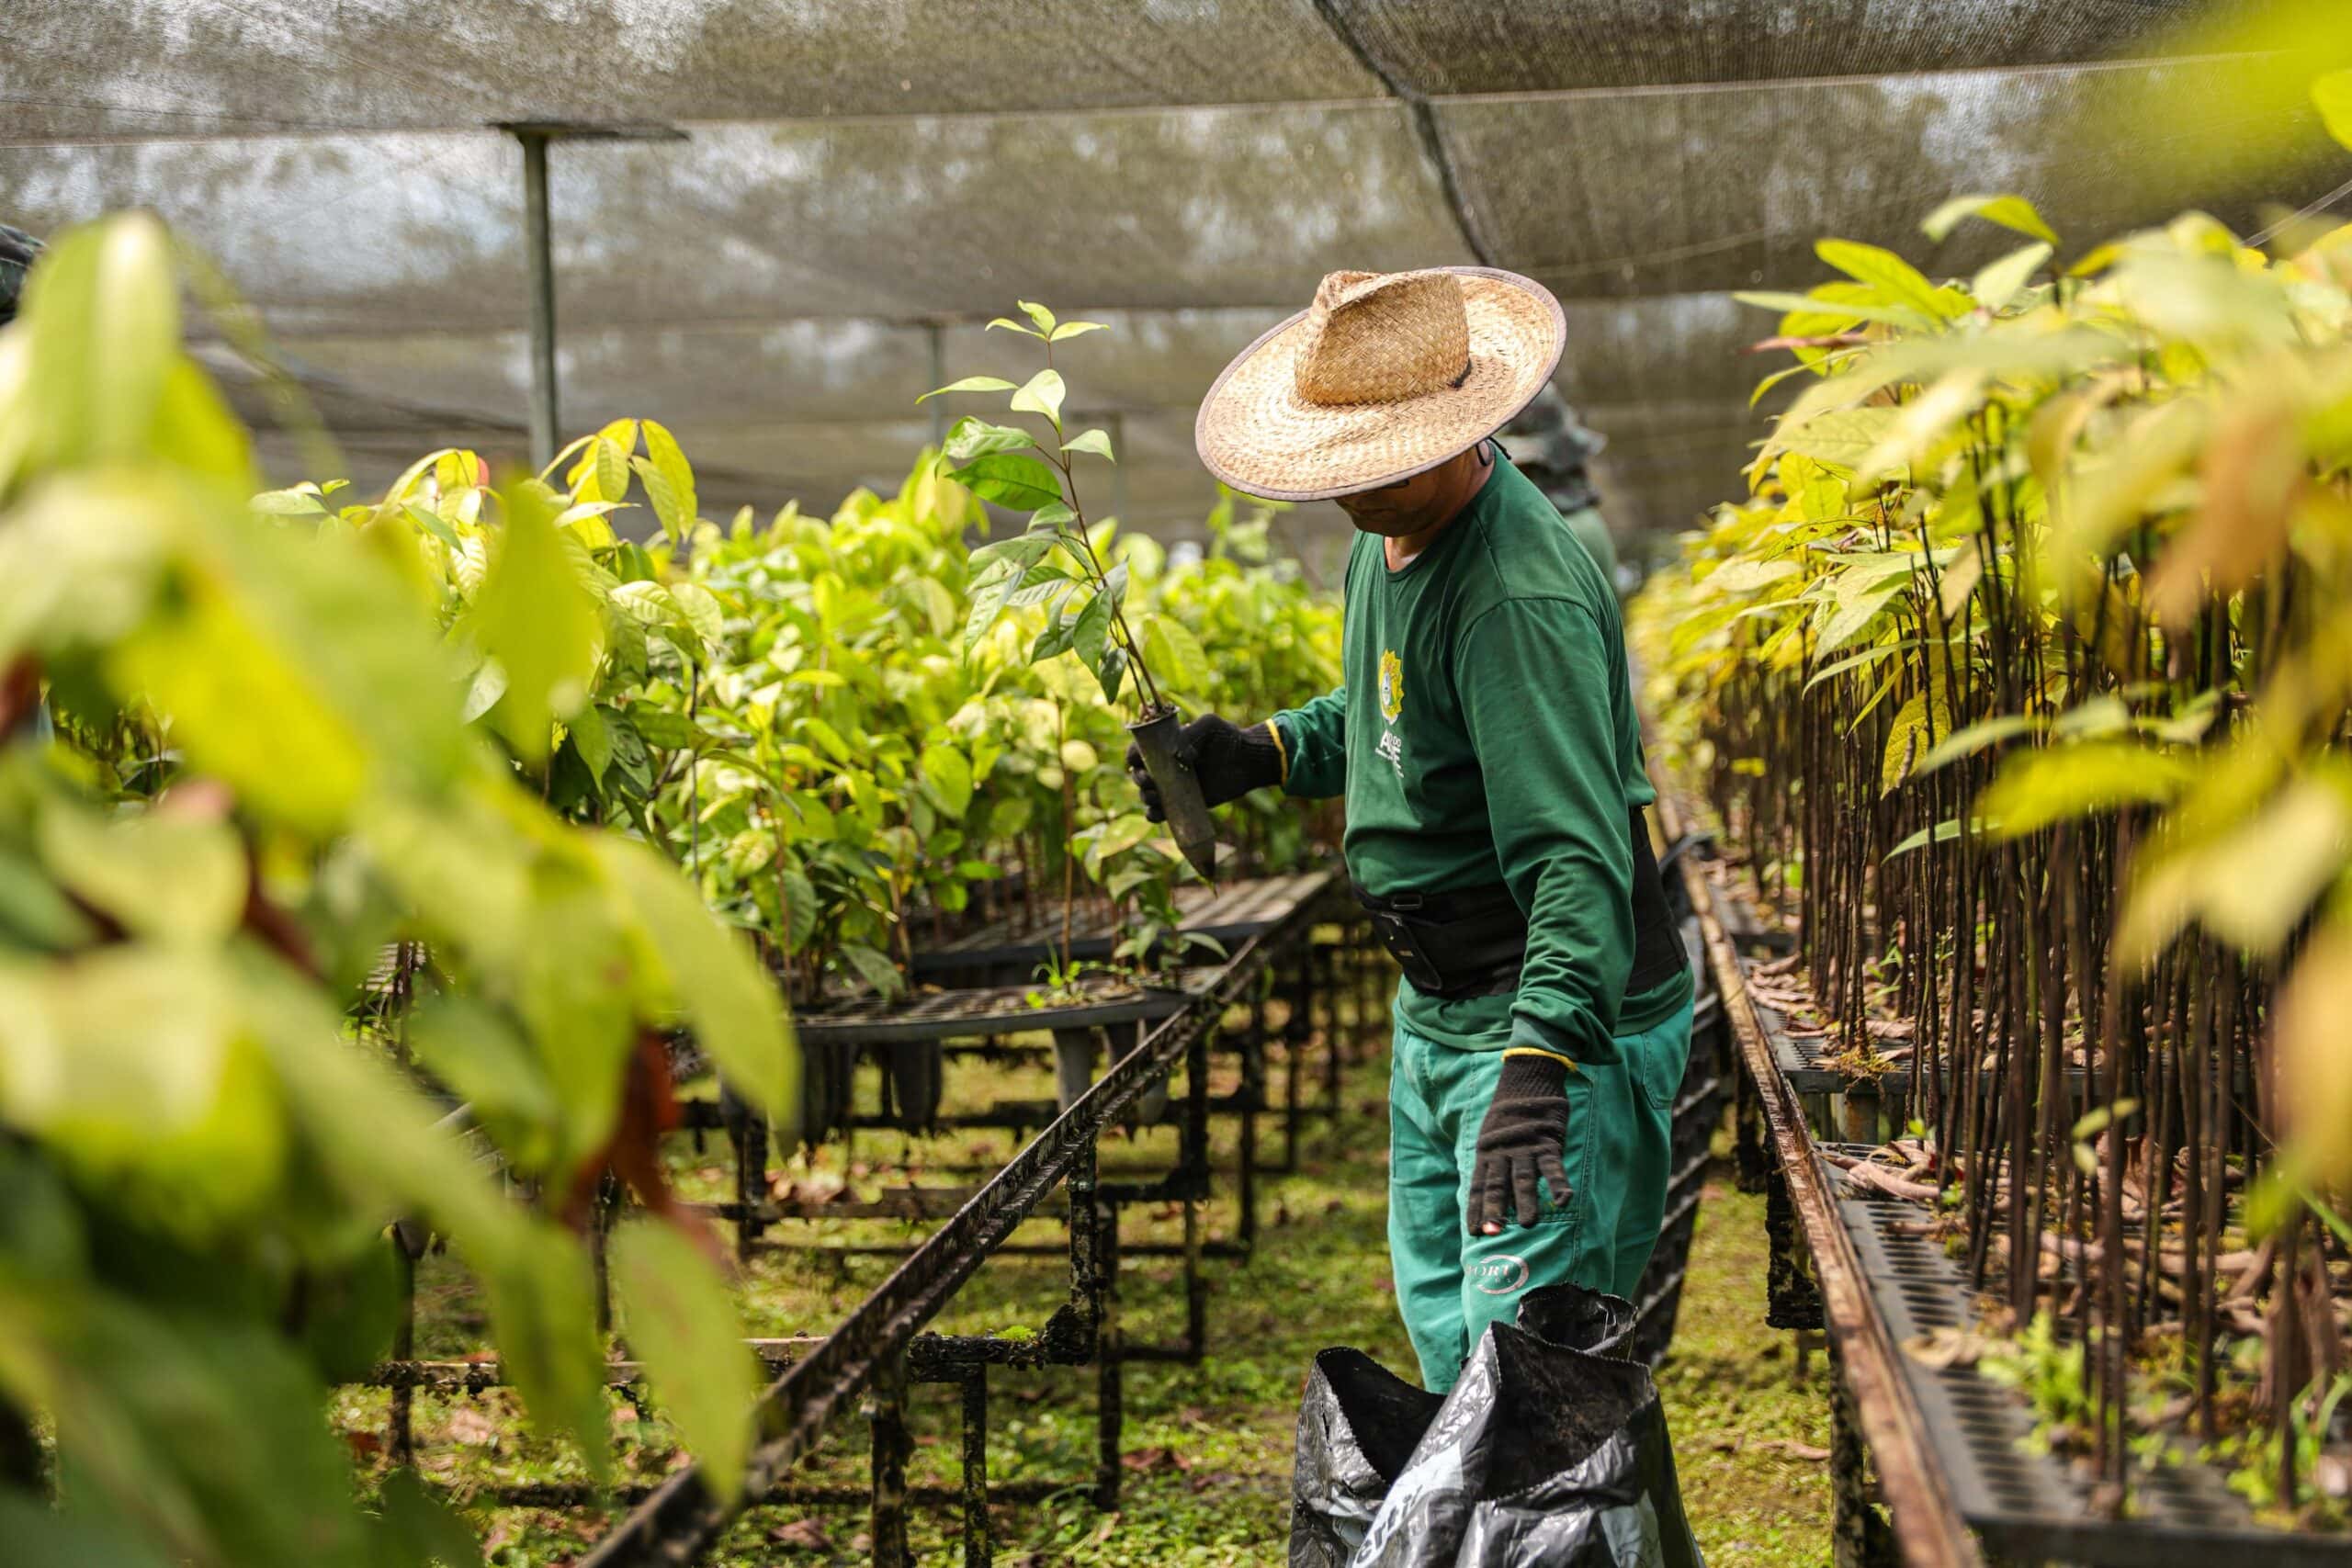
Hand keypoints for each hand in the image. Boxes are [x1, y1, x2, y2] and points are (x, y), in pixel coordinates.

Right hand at [1124, 714, 1282, 822]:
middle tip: (1150, 780)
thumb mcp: (1209, 725)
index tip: (1136, 761)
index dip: (1132, 756)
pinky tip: (1158, 812)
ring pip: (1146, 796)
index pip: (1138, 750)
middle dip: (1138, 779)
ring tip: (1157, 795)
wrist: (1248, 761)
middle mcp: (1164, 766)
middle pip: (1138, 775)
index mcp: (1164, 745)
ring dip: (1145, 798)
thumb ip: (1192, 733)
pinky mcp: (1182, 804)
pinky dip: (1153, 815)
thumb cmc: (1228, 737)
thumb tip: (1178, 757)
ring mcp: (1172, 787)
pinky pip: (1160, 814)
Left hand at [1466, 1052, 1573, 1234]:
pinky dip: (1558, 1183)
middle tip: (1494, 1232)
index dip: (1477, 1209)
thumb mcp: (1492, 1137)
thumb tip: (1495, 1197)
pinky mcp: (1547, 1141)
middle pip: (1498, 1185)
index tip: (1475, 1232)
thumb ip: (1493, 1164)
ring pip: (1523, 1178)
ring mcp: (1525, 1147)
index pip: (1480, 1186)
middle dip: (1495, 1209)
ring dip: (1526, 1202)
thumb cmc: (1509, 1114)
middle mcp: (1503, 1152)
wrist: (1527, 1077)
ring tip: (1527, 1224)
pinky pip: (1553, 1165)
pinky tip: (1563, 1200)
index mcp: (1487, 1153)